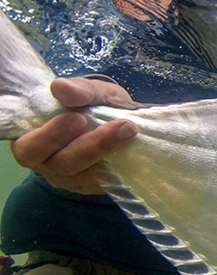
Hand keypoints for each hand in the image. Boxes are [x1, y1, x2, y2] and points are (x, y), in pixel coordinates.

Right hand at [9, 77, 137, 194]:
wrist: (111, 118)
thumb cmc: (90, 103)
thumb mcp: (88, 91)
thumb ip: (77, 90)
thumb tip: (62, 88)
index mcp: (30, 139)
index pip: (28, 148)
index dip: (50, 137)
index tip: (78, 118)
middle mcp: (45, 164)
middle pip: (61, 165)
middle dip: (90, 146)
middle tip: (118, 126)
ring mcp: (68, 178)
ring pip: (84, 177)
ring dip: (109, 155)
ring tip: (129, 131)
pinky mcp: (89, 186)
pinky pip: (103, 186)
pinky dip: (118, 170)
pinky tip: (131, 153)